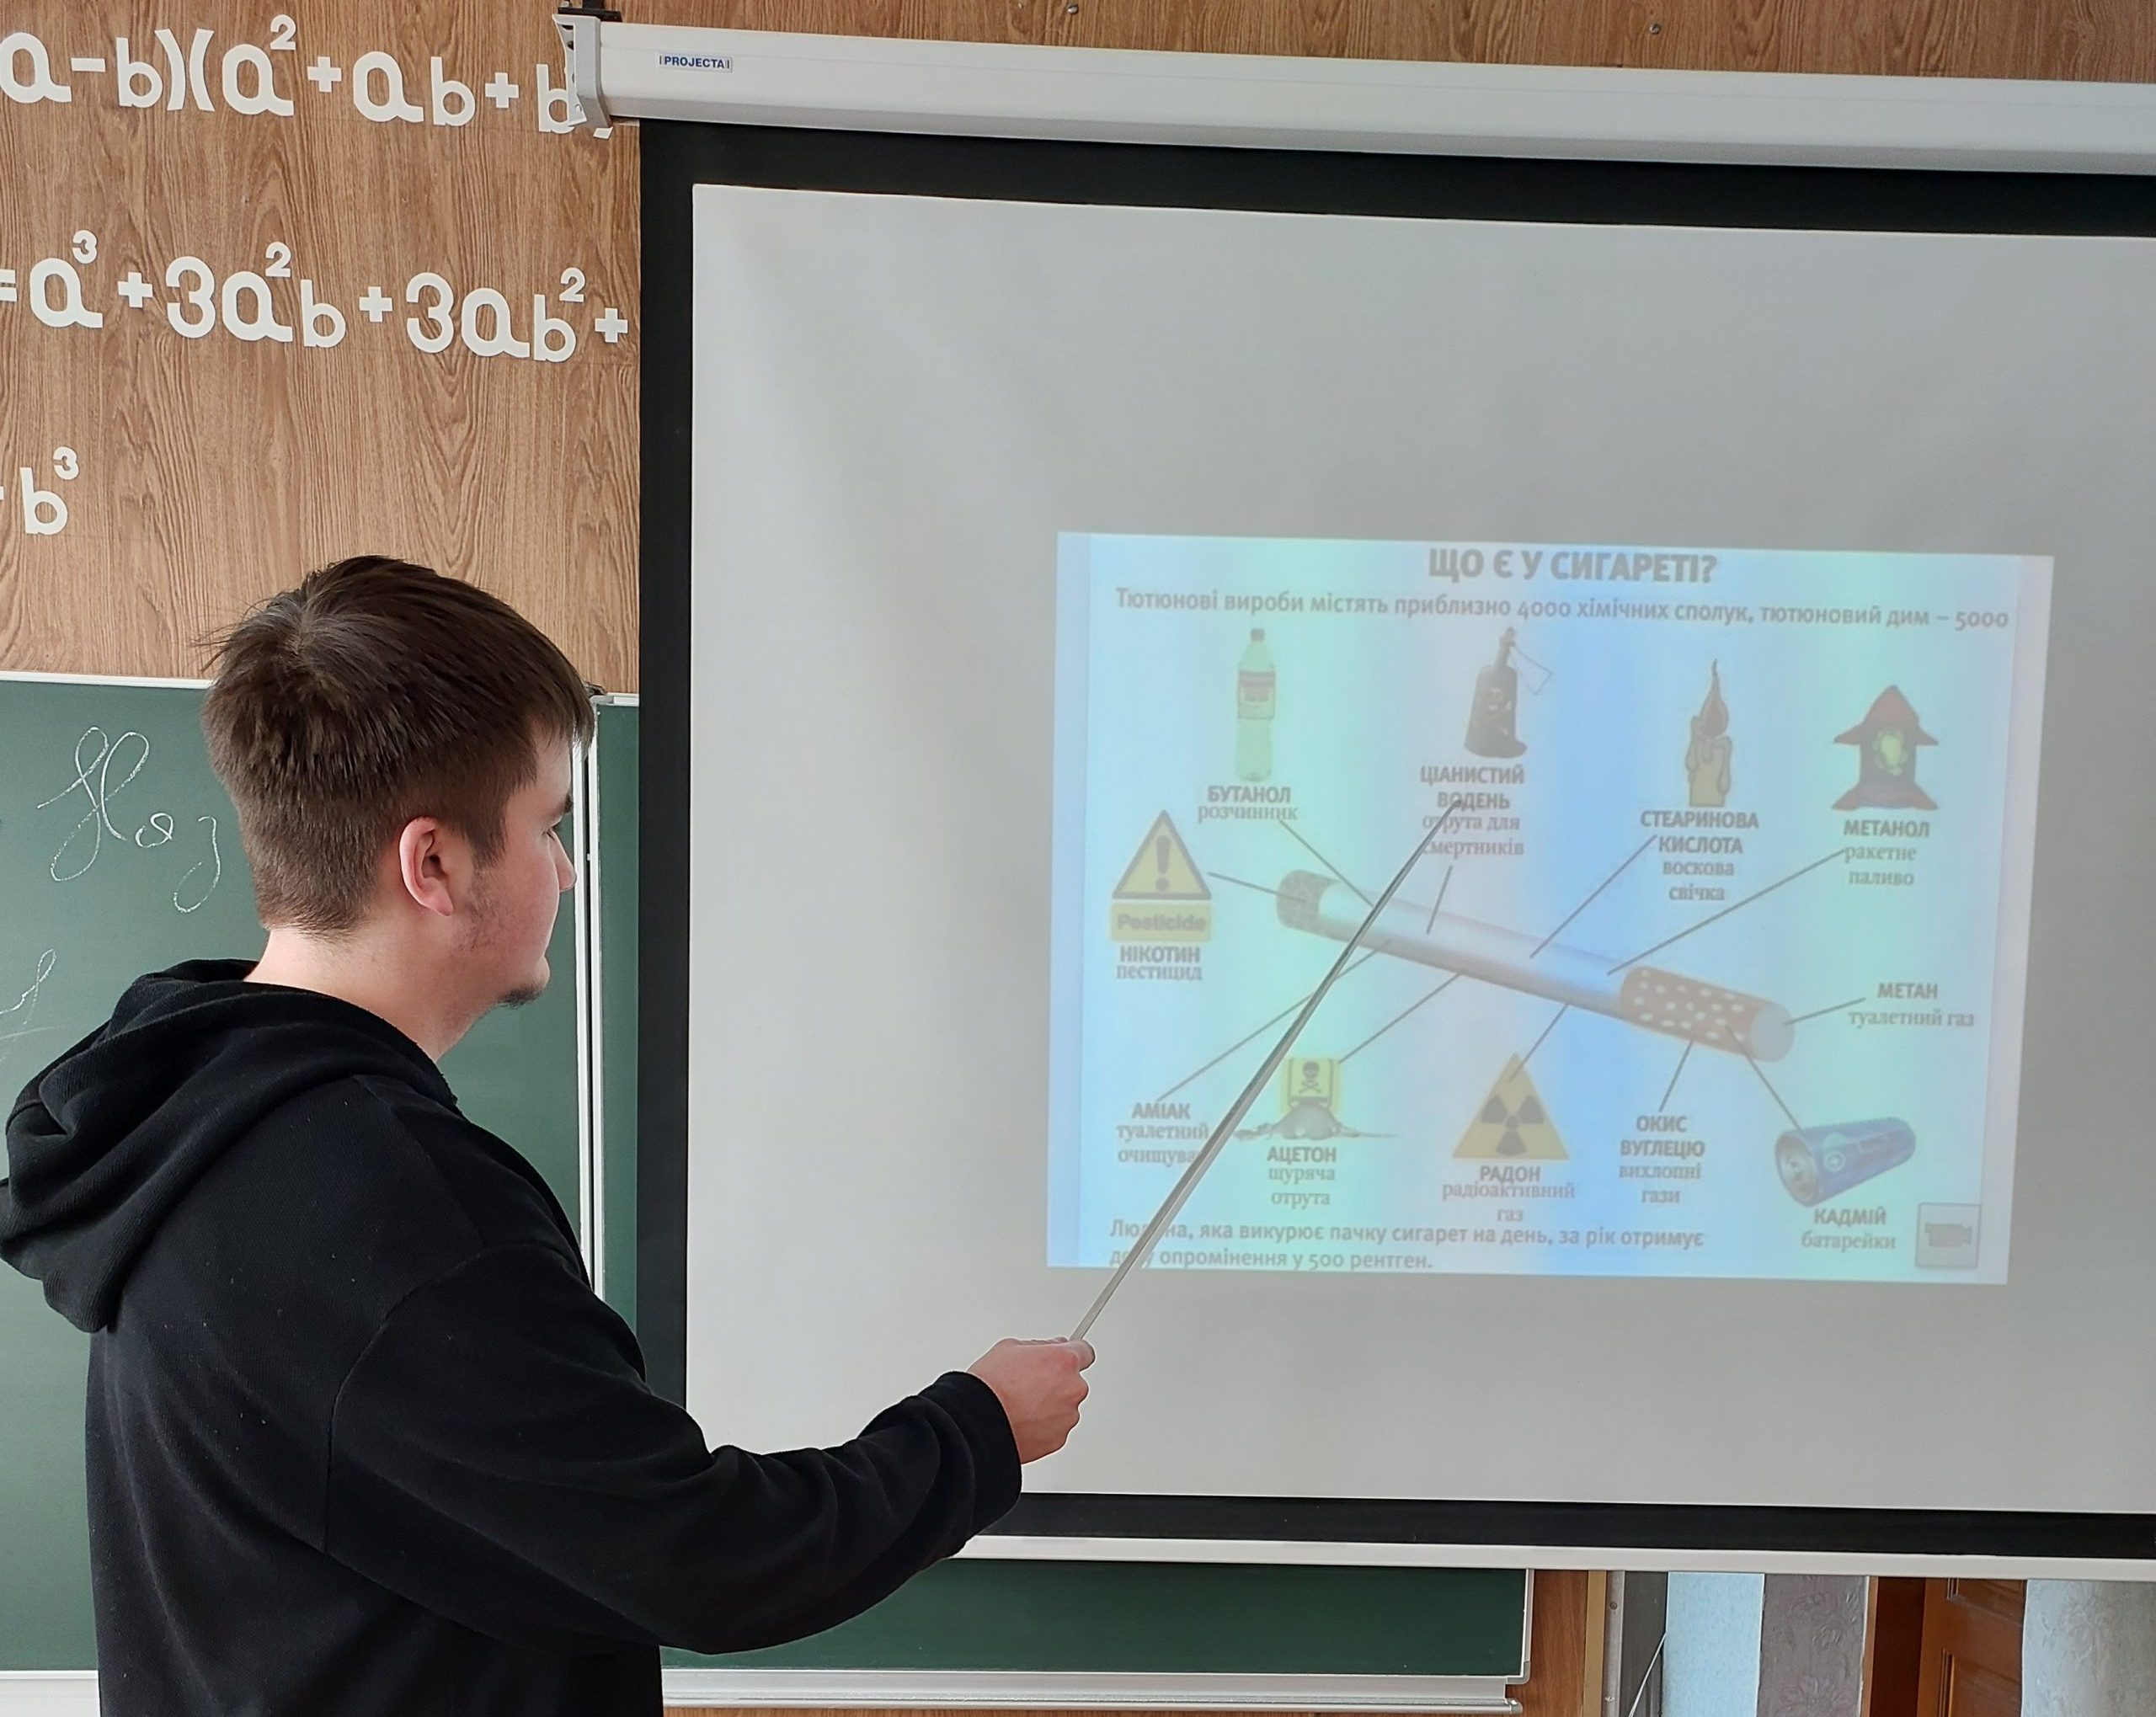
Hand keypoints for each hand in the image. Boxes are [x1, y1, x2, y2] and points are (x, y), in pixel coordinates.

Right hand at [968, 1337, 1094, 1463]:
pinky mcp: (1059, 1439)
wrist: (979, 1423)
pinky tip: (1022, 1420)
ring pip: (1065, 1406)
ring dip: (1051, 1405)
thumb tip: (1050, 1347)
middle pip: (1074, 1381)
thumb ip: (1038, 1346)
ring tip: (1022, 1405)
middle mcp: (1073, 1388)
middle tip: (1030, 1384)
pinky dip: (1044, 1425)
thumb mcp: (1010, 1348)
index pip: (1085, 1351)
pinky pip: (1056, 1427)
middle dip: (1057, 1381)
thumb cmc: (991, 1386)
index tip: (1064, 1358)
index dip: (1070, 1354)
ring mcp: (1068, 1416)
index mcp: (1064, 1361)